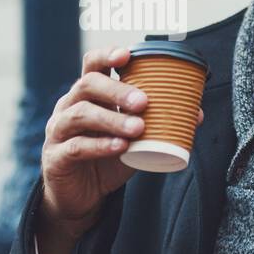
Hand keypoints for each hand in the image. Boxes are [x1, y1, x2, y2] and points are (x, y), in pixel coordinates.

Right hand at [37, 45, 202, 253]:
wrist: (81, 198)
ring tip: (138, 128)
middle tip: (143, 101)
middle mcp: (68, 107)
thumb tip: (197, 114)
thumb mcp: (133, 139)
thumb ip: (157, 124)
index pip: (92, 65)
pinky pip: (76, 146)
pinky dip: (100, 145)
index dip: (107, 55)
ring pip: (81, 114)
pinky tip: (120, 147)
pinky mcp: (57, 157)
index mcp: (87, 95)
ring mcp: (59, 131)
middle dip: (116, 90)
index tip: (127, 55)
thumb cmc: (107, 159)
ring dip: (112, 118)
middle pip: (87, 85)